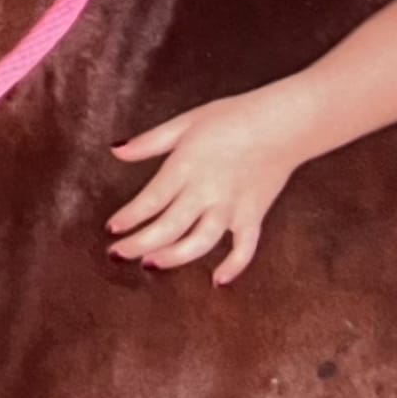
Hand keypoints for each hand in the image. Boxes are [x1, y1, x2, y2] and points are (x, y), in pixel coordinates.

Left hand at [106, 89, 306, 285]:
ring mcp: (232, 206)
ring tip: (151, 264)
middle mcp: (207, 191)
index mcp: (187, 166)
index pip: (151, 199)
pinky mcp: (254, 215)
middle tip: (118, 254)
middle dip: (139, 244)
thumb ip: (150, 141)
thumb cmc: (233, 117)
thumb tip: (117, 151)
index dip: (129, 218)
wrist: (284, 122)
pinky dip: (234, 266)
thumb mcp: (185, 122)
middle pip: (169, 227)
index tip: (112, 229)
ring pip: (200, 242)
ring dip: (174, 258)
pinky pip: (245, 247)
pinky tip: (217, 280)